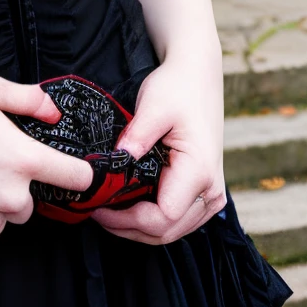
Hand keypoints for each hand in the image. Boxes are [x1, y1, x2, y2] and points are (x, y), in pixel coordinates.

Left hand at [91, 52, 224, 246]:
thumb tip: (115, 163)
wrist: (198, 75)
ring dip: (138, 228)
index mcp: (199, 171)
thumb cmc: (178, 87)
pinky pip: (177, 220)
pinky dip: (151, 220)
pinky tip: (126, 206)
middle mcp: (211, 189)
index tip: (98, 205)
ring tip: (106, 210)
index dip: (127, 219)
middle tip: (95, 211)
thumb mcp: (154, 106)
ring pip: (171, 231)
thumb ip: (137, 136)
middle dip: (128, 228)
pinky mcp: (203, 191)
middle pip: (166, 231)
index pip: (162, 217)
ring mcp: (210, 194)